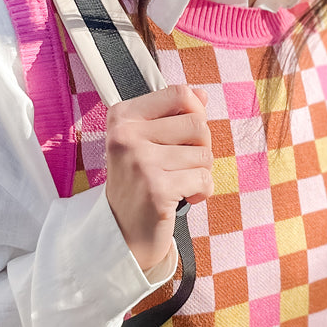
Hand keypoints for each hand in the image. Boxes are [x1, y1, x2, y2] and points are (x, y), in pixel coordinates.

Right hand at [104, 84, 211, 273]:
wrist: (122, 231)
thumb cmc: (139, 183)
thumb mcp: (147, 142)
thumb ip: (173, 115)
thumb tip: (202, 94)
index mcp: (122, 117)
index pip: (179, 94)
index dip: (195, 112)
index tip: (186, 136)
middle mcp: (126, 136)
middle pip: (197, 123)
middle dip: (201, 147)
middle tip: (184, 165)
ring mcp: (140, 162)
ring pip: (204, 154)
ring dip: (200, 172)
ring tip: (180, 183)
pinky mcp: (156, 189)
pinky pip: (204, 179)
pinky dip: (202, 192)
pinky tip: (184, 198)